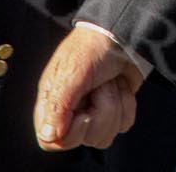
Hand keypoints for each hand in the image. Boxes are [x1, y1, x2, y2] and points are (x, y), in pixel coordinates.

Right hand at [33, 25, 142, 151]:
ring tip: (110, 82)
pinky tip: (121, 85)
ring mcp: (93, 112)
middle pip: (85, 139)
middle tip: (99, 86)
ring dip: (115, 104)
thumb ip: (58, 106)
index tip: (84, 116)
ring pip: (106, 135)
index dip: (70, 136)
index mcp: (52, 102)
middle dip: (101, 111)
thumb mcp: (71, 74)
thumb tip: (48, 136)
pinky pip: (123, 124)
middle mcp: (70, 112)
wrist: (124, 35)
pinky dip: (127, 104)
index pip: (51, 141)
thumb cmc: (92, 48)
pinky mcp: (114, 110)